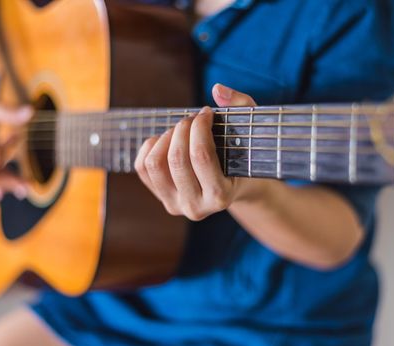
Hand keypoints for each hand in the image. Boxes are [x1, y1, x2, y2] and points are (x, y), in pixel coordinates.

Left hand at [134, 84, 256, 220]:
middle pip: (176, 159)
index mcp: (221, 196)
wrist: (236, 188)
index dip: (200, 126)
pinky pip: (142, 167)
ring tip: (181, 130)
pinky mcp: (161, 198)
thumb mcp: (251, 131)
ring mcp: (176, 205)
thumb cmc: (244, 156)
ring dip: (166, 137)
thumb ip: (242, 105)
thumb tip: (217, 89)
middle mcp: (196, 207)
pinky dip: (151, 146)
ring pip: (155, 163)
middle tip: (193, 119)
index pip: (201, 156)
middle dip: (183, 128)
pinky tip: (167, 140)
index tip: (207, 113)